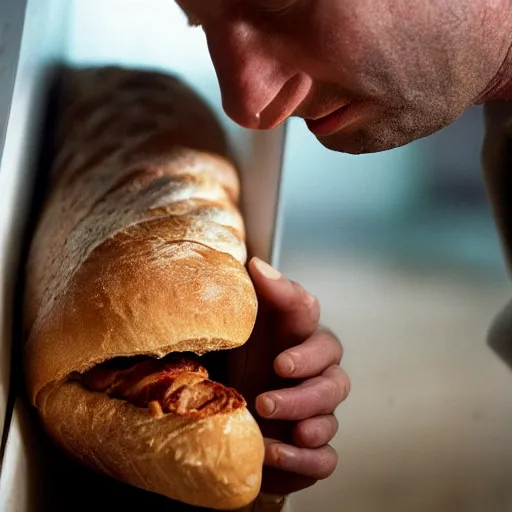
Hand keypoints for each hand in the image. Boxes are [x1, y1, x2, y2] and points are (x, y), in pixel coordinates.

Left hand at [247, 257, 350, 496]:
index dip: (291, 300)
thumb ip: (243, 302)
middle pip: (331, 359)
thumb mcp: (229, 335)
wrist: (223, 427)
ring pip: (331, 408)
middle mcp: (309, 368)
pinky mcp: (311, 450)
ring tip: (267, 414)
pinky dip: (303, 458)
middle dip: (306, 368)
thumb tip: (254, 264)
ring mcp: (313, 410)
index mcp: (287, 334)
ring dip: (304, 412)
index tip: (265, 295)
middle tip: (273, 376)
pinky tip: (272, 453)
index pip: (303, 307)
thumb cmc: (229, 370)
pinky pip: (325, 457)